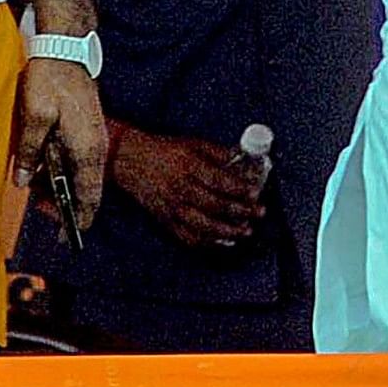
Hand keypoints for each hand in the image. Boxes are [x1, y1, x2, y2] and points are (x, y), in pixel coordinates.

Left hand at [12, 58, 109, 236]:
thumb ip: (31, 152)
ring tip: (43, 197)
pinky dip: (65, 171)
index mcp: (87, 149)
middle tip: (50, 221)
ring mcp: (94, 137)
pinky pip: (79, 159)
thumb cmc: (51, 82)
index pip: (89, 195)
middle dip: (70, 206)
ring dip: (65, 187)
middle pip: (88, 188)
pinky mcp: (88, 128)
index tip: (71, 238)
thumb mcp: (34, 118)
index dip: (80, 218)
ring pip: (82, 174)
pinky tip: (48, 170)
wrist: (66, 50)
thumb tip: (23, 181)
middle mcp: (96, 146)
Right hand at [105, 126, 265, 250]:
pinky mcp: (164, 220)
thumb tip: (243, 160)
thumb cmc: (162, 151)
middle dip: (241, 212)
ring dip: (226, 231)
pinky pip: (186, 236)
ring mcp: (171, 207)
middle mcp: (180, 189)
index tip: (255, 193)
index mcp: (189, 167)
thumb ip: (218, 153)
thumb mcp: (193, 144)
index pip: (219, 181)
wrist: (129, 160)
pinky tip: (221, 241)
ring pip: (202, 225)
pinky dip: (205, 242)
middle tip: (258, 213)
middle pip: (214, 205)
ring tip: (245, 231)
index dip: (240, 189)